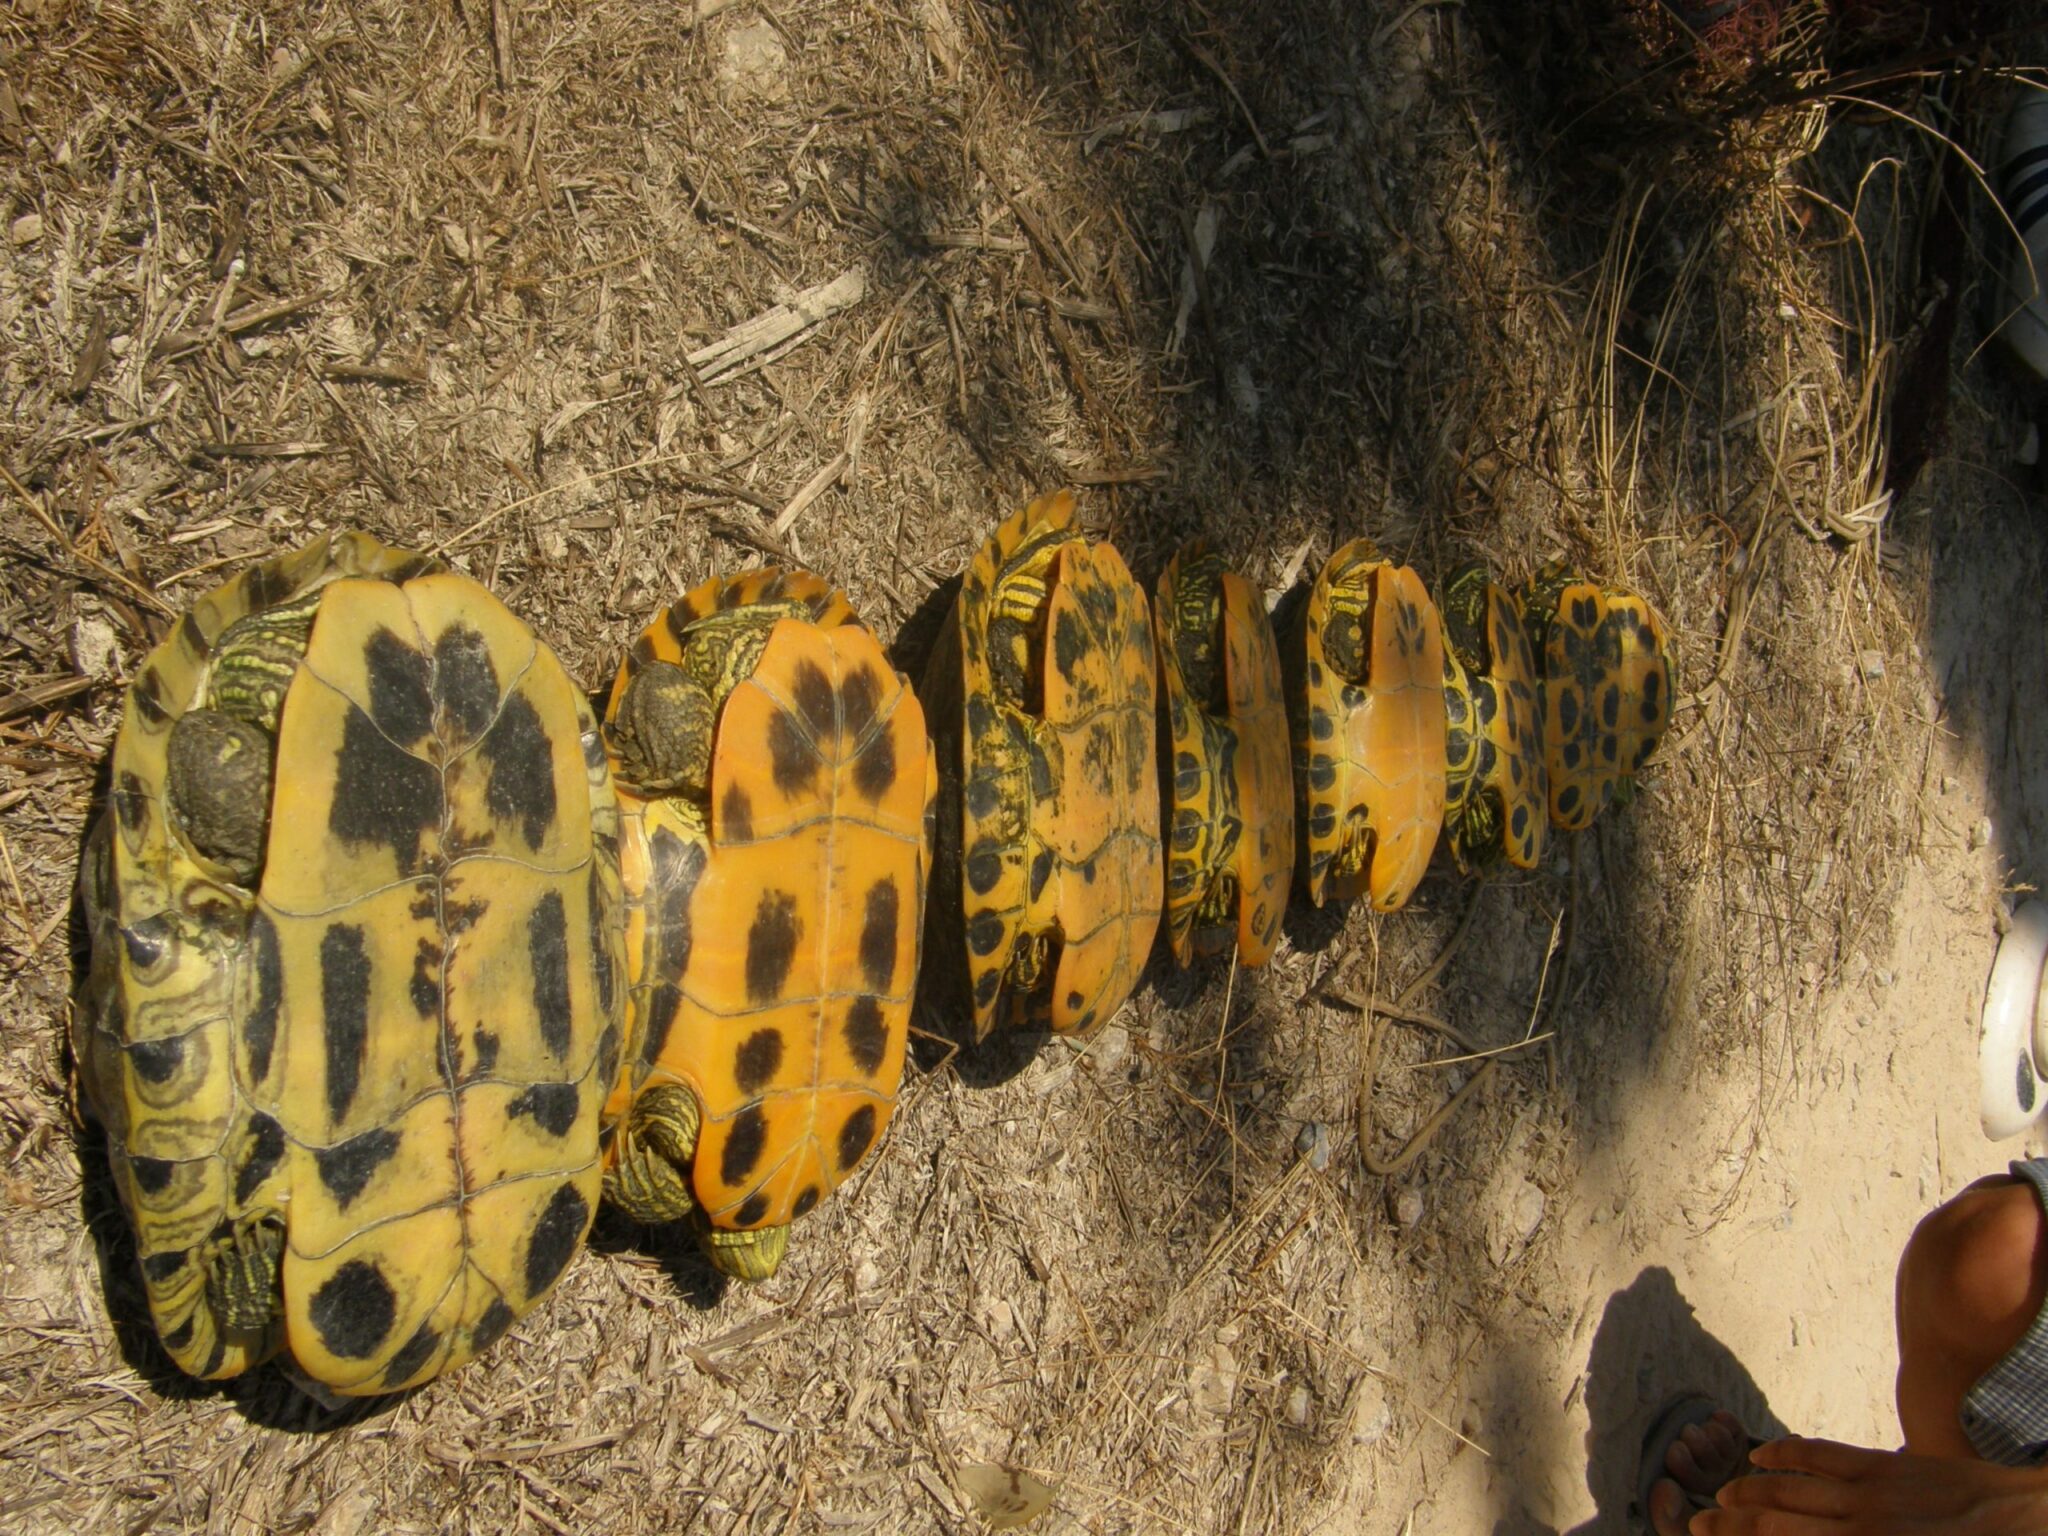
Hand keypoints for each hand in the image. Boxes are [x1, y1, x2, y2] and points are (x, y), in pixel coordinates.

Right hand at [1684, 1436, 2047, 1533]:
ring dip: (1749, 1491)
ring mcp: (1870, 1493)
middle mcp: (1858, 1529)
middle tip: (1696, 1526)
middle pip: (1774, 1523)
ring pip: (1790, 1488)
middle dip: (1730, 1526)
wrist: (2031, 1526)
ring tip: (1722, 1496)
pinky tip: (1763, 1454)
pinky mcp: (1887, 1466)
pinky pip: (1824, 1454)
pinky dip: (1787, 1452)